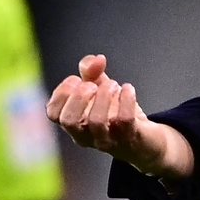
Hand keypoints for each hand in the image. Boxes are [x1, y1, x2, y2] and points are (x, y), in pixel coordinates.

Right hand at [46, 55, 194, 180]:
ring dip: (104, 96)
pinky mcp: (129, 138)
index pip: (54, 113)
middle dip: (80, 96)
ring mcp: (107, 140)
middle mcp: (86, 136)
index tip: (76, 80)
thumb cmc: (115, 113)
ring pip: (96, 121)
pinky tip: (129, 89)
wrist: (146, 139)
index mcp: (73, 123)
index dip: (62, 92)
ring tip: (113, 85)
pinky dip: (126, 100)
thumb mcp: (99, 88)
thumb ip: (91, 71)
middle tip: (93, 86)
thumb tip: (97, 60)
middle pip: (70, 120)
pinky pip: (124, 120)